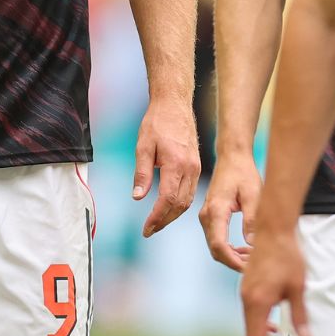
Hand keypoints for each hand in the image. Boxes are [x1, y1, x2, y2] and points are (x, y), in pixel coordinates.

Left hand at [133, 98, 200, 237]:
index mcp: (175, 163)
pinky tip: (168, 207)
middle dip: (164, 220)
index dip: (157, 217)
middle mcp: (190, 168)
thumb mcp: (143, 146)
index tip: (146, 228)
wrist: (175, 105)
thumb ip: (142, 173)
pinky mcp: (196, 165)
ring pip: (187, 200)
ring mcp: (195, 167)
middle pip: (180, 205)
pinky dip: (180, 204)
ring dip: (172, 215)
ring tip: (157, 222)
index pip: (168, 199)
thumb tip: (138, 197)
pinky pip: (190, 191)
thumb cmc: (157, 122)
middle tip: (149, 230)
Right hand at [198, 152, 260, 270]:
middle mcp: (206, 216)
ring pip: (216, 247)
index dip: (234, 261)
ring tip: (255, 259)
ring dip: (233, 257)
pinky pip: (217, 239)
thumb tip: (253, 244)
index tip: (250, 268)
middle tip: (257, 266)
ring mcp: (206, 217)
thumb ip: (252, 219)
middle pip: (216, 250)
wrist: (232, 157)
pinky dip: (230, 249)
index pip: (219, 246)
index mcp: (216, 210)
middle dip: (235, 262)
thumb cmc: (244, 173)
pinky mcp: (210, 217)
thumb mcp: (253, 194)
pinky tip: (246, 250)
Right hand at [239, 226, 304, 335]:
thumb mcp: (298, 288)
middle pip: (251, 335)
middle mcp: (246, 299)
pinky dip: (261, 324)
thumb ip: (299, 315)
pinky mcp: (248, 286)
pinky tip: (274, 325)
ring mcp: (245, 292)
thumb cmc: (286, 256)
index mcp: (257, 302)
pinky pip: (251, 313)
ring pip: (250, 324)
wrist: (273, 229)